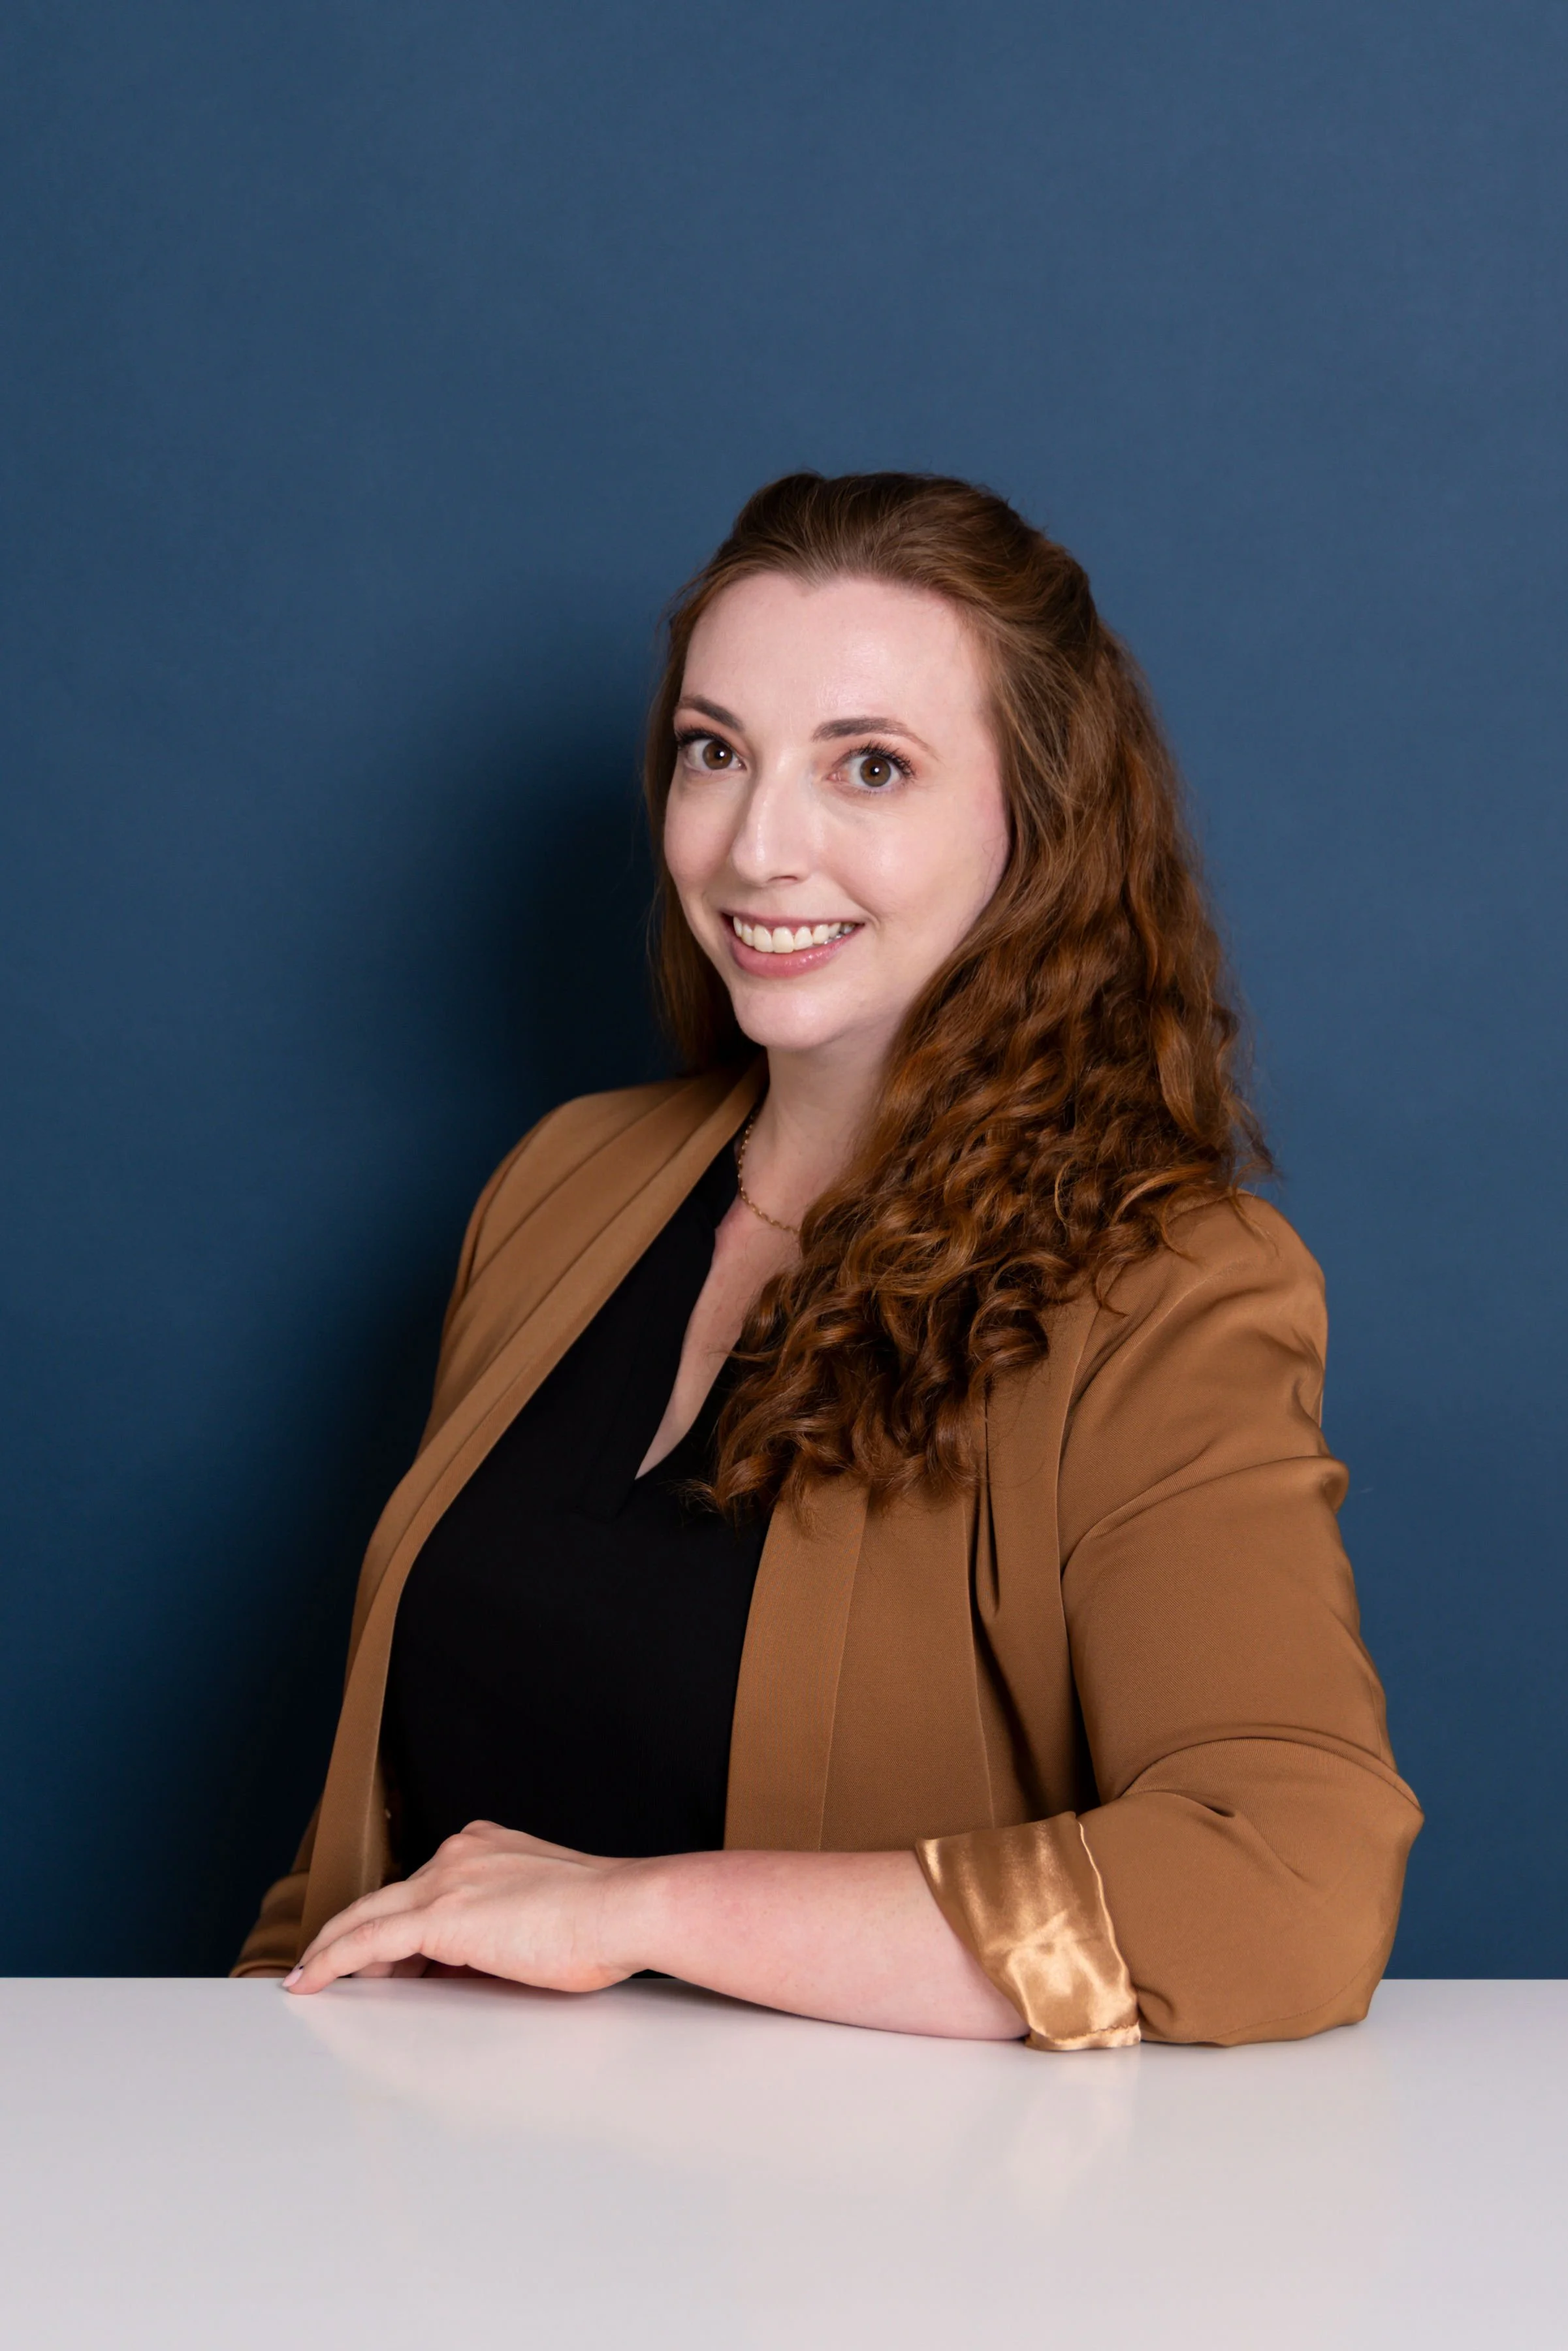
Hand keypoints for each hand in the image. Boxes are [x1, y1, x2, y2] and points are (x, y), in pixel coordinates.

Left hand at [283, 1820, 643, 1995]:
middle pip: (389, 1900)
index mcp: (487, 1846)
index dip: (393, 1925)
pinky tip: (311, 1981)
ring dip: (339, 1951)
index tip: (379, 1952)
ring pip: (368, 1917)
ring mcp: (448, 1878)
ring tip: (314, 1980)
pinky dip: (331, 1960)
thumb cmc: (602, 1921)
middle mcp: (461, 1852)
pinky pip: (365, 1941)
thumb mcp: (541, 1915)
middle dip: (355, 1939)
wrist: (624, 1910)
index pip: (423, 1888)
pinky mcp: (439, 1914)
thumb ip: (499, 1927)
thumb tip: (475, 1964)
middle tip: (331, 1972)